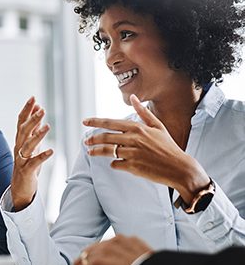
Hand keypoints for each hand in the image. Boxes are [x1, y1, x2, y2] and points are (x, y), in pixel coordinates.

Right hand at [11, 97, 54, 210]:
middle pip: (23, 131)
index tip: (33, 98)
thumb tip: (39, 111)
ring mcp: (21, 159)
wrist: (20, 188)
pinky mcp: (26, 171)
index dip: (27, 110)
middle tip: (42, 109)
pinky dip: (42, 156)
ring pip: (27, 145)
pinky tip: (51, 151)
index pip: (21, 122)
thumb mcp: (32, 145)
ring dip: (37, 135)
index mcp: (20, 140)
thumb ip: (34, 129)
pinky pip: (34, 162)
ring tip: (47, 126)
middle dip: (32, 119)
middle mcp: (18, 148)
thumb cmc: (27, 165)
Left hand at [83, 95, 210, 203]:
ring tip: (91, 152)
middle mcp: (133, 139)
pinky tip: (115, 163)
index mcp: (138, 128)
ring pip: (107, 151)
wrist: (179, 168)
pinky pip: (116, 164)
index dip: (95, 122)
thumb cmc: (168, 146)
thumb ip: (143, 112)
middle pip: (105, 137)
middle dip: (92, 139)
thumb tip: (133, 97)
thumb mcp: (158, 126)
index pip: (110, 123)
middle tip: (86, 141)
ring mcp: (132, 153)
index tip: (85, 121)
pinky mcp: (133, 166)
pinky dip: (114, 164)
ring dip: (96, 151)